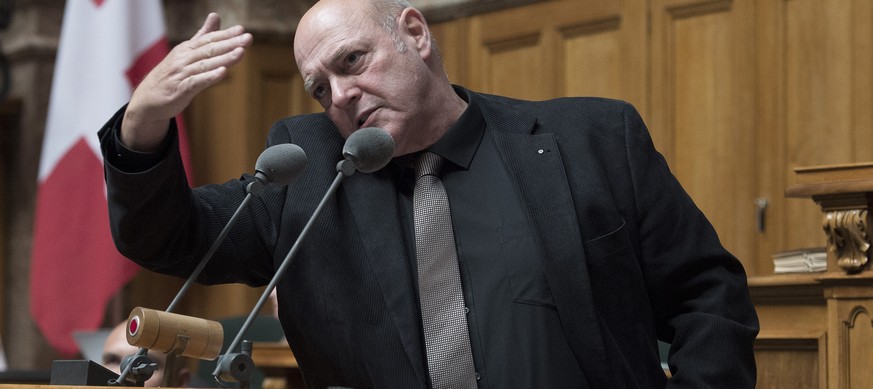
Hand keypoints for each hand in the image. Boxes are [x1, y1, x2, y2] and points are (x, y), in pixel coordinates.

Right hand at [121, 13, 252, 150]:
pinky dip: (209, 77)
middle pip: (209, 49)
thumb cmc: (171, 74)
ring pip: (205, 64)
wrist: (148, 99)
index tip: (242, 30)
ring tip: (241, 53)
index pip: (208, 39)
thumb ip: (202, 36)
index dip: (225, 34)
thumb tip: (215, 16)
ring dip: (224, 58)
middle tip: (248, 38)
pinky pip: (197, 82)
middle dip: (230, 43)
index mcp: (186, 49)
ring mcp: (181, 74)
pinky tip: (223, 73)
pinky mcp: (180, 89)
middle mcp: (183, 59)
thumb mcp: (186, 52)